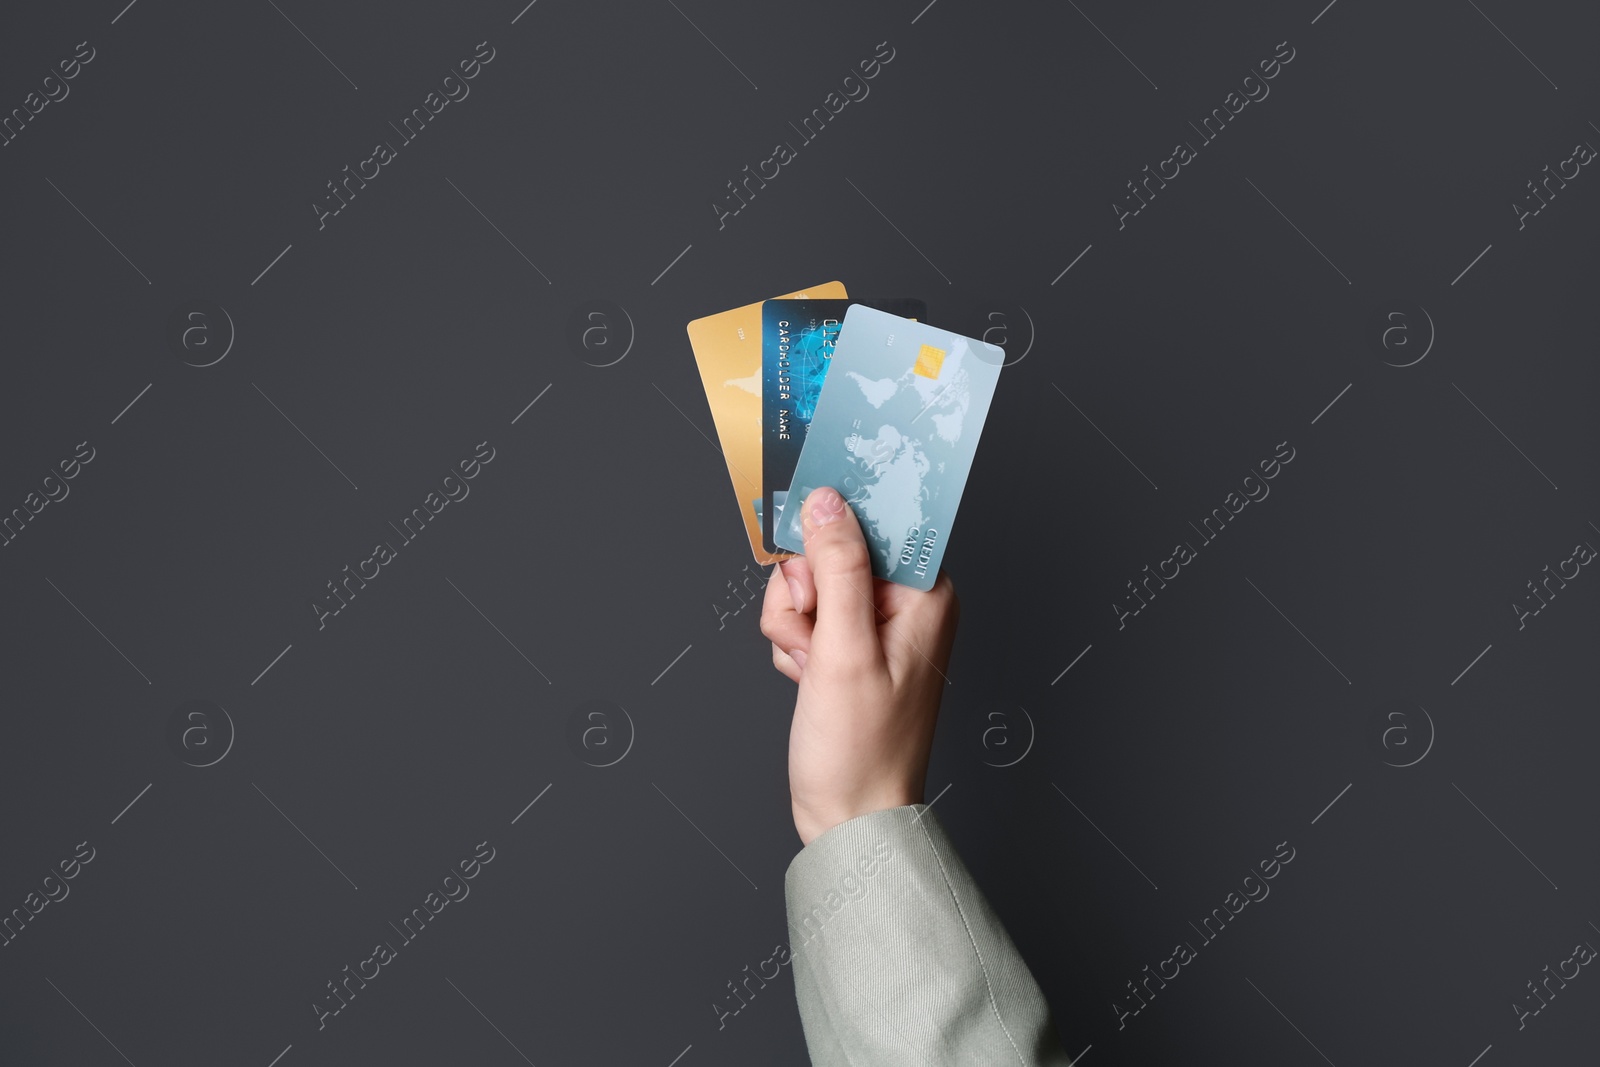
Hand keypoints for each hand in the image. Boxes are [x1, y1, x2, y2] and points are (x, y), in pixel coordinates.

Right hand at [760, 486, 959, 845]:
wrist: (849, 817)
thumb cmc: (863, 749)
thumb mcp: (845, 651)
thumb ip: (838, 569)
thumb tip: (826, 502)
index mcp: (926, 594)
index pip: (881, 518)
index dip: (836, 524)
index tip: (805, 533)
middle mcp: (906, 603)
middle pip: (834, 547)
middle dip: (807, 588)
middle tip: (813, 630)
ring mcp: (875, 625)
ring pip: (809, 581)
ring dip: (794, 621)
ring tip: (811, 665)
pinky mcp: (848, 645)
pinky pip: (803, 614)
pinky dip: (794, 643)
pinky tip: (807, 676)